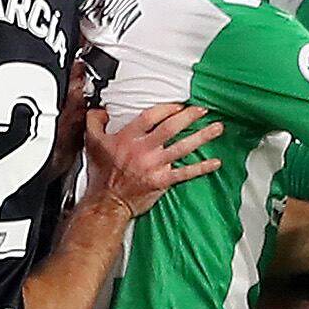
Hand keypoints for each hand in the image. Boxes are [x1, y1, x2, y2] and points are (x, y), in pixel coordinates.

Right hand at [84, 103, 222, 216]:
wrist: (106, 202)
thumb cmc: (101, 175)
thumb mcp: (91, 142)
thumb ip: (95, 121)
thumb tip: (101, 110)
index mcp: (127, 138)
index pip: (151, 116)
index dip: (167, 108)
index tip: (178, 106)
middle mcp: (143, 150)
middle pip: (171, 128)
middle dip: (189, 117)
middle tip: (203, 110)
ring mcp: (154, 166)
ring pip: (182, 147)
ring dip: (202, 137)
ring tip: (217, 128)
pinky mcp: (161, 181)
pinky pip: (185, 173)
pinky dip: (201, 167)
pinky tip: (215, 162)